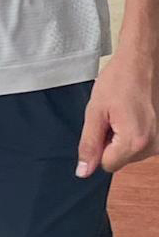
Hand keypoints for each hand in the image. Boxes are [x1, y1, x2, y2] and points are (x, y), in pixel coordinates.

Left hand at [77, 46, 158, 175]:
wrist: (141, 63)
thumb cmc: (117, 82)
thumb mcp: (95, 112)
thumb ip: (89, 144)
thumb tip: (84, 172)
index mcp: (134, 143)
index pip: (107, 165)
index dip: (98, 146)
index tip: (100, 124)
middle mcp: (153, 147)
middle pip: (120, 159)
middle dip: (110, 141)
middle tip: (111, 115)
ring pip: (130, 153)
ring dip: (121, 137)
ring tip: (121, 112)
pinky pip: (141, 144)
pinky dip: (132, 133)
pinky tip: (131, 114)